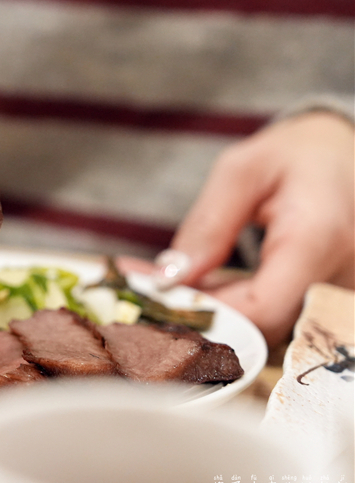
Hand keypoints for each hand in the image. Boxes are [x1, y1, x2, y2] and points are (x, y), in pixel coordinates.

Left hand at [156, 111, 353, 346]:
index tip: (157, 297)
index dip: (206, 312)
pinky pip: (278, 316)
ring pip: (267, 327)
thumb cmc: (296, 155)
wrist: (344, 155)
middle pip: (262, 326)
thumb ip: (208, 225)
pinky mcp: (329, 301)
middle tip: (148, 289)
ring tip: (166, 282)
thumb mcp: (242, 172)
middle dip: (201, 313)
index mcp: (318, 238)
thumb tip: (172, 277)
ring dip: (216, 310)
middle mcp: (339, 277)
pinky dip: (237, 306)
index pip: (261, 309)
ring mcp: (339, 294)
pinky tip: (201, 286)